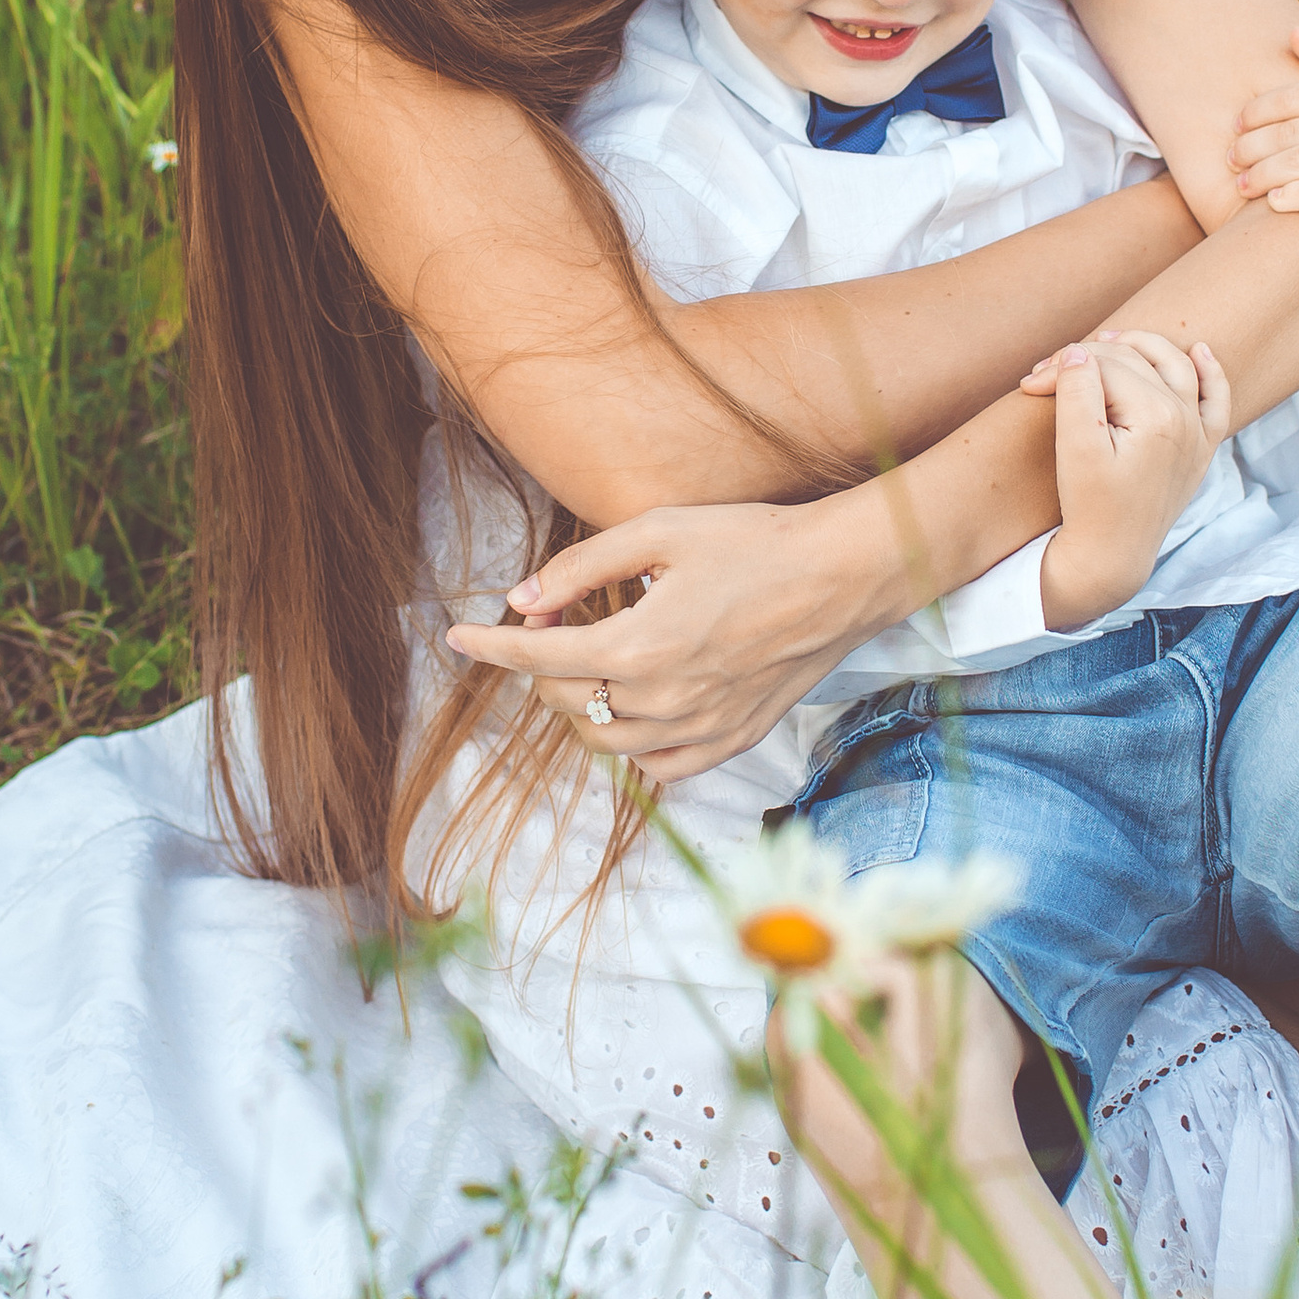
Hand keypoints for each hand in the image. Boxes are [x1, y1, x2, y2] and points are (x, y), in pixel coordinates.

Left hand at [443, 498, 868, 782]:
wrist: (842, 577)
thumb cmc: (753, 542)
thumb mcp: (659, 532)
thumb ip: (580, 567)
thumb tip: (521, 599)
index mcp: (638, 645)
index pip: (536, 658)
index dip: (487, 647)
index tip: (456, 637)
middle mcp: (663, 699)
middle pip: (565, 700)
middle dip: (540, 665)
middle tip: (550, 624)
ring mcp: (699, 727)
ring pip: (604, 742)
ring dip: (578, 707)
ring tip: (587, 668)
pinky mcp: (731, 739)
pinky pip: (660, 766)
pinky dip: (632, 745)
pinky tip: (635, 711)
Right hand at [1040, 330, 1232, 632]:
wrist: (1112, 556)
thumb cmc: (1090, 505)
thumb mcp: (1075, 448)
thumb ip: (1076, 392)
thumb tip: (1076, 352)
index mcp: (1156, 414)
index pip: (1104, 366)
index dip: (1061, 367)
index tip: (1027, 386)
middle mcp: (1185, 417)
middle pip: (1134, 361)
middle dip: (1086, 358)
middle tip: (1044, 374)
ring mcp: (1197, 433)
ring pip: (1174, 365)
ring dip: (1142, 347)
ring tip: (1107, 341)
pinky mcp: (1200, 449)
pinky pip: (1216, 400)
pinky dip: (1210, 372)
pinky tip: (1198, 350)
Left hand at [1230, 29, 1298, 281]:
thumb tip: (1291, 33)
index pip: (1298, 97)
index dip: (1260, 112)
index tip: (1236, 127)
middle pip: (1294, 131)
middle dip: (1254, 146)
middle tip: (1231, 160)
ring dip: (1264, 174)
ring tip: (1242, 186)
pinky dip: (1297, 196)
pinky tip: (1274, 203)